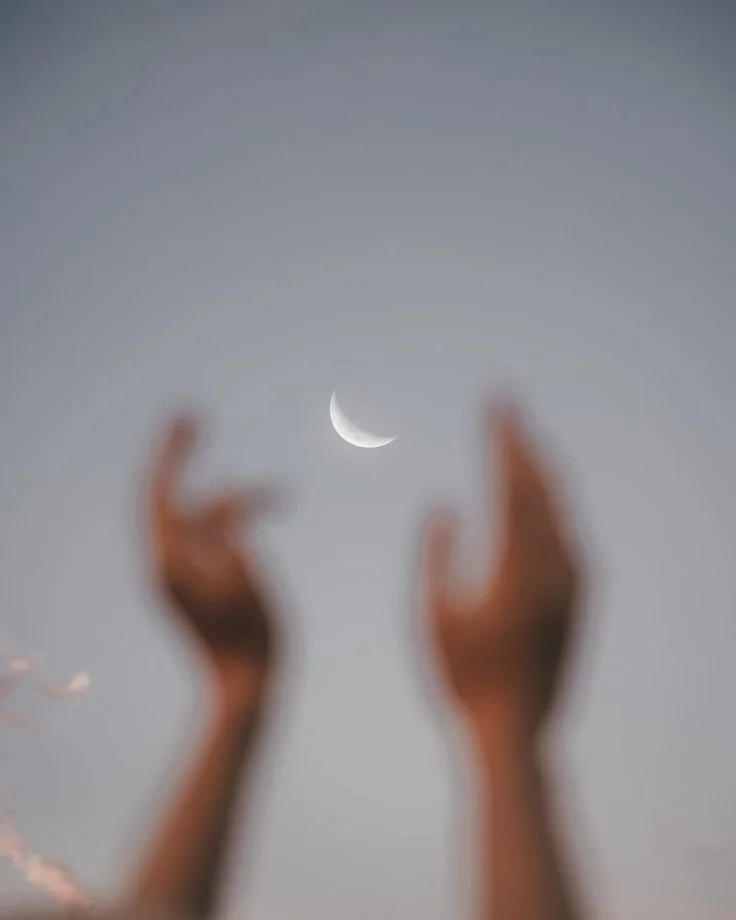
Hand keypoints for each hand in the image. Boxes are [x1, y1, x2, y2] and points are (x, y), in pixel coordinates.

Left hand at [147, 416, 281, 696]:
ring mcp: (185, 571)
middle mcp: (168, 561)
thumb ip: (228, 529)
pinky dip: (239, 517)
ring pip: (204, 515)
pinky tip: (267, 508)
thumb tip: (225, 499)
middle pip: (171, 494)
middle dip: (180, 455)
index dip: (172, 450)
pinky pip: (216, 534)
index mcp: (167, 560)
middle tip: (192, 416)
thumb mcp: (241, 574)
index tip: (188, 416)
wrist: (246, 684)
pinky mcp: (204, 580)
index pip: (159, 491)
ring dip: (237, 498)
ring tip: (279, 494)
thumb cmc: (247, 635)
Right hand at [419, 404, 581, 742]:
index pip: (513, 483)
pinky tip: (539, 492)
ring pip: (561, 506)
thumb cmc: (462, 677)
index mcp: (516, 568)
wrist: (515, 730)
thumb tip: (444, 500)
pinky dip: (551, 500)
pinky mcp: (578, 596)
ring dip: (540, 466)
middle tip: (506, 403)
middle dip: (522, 439)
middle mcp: (555, 568)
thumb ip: (435, 553)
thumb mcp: (431, 615)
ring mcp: (572, 582)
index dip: (502, 440)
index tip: (494, 404)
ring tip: (521, 437)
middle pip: (543, 485)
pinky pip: (568, 529)